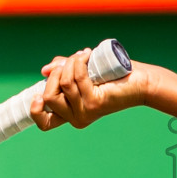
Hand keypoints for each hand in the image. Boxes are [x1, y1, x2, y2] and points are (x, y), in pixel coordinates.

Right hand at [29, 48, 153, 130]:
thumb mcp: (83, 73)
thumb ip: (63, 71)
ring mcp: (85, 112)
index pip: (44, 123)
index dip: (34, 110)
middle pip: (48, 96)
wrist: (142, 81)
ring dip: (70, 63)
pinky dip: (79, 61)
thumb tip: (44, 71)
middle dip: (56, 73)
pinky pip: (76, 78)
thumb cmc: (114, 76)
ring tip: (83, 55)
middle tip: (72, 62)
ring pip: (62, 84)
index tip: (36, 95)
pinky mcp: (95, 102)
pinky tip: (88, 54)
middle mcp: (77, 118)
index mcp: (71, 114)